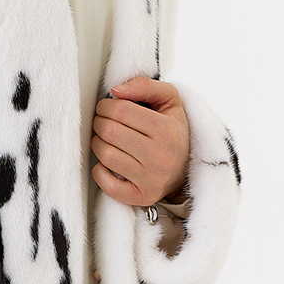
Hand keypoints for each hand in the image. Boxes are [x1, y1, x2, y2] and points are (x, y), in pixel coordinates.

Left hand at [91, 76, 189, 207]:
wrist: (185, 169)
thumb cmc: (172, 132)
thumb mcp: (169, 101)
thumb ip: (145, 86)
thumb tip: (116, 90)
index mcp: (168, 130)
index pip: (121, 111)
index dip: (106, 106)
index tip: (107, 107)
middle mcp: (161, 156)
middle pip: (110, 132)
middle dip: (99, 123)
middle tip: (104, 122)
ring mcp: (151, 179)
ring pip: (105, 155)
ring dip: (98, 144)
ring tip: (106, 140)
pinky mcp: (141, 197)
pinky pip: (108, 184)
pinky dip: (100, 172)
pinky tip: (107, 163)